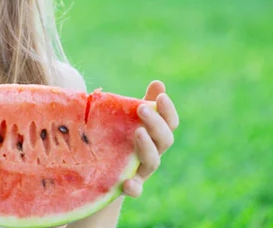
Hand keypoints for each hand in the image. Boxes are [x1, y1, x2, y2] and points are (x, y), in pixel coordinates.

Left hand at [123, 80, 178, 196]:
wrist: (102, 175)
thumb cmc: (121, 139)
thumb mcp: (129, 120)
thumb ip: (143, 103)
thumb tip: (158, 82)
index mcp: (156, 135)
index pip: (170, 123)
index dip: (168, 110)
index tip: (161, 96)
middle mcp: (154, 152)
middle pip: (165, 140)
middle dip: (156, 123)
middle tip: (142, 108)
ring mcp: (143, 170)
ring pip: (153, 161)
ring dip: (148, 147)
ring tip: (138, 132)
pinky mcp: (130, 186)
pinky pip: (136, 189)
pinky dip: (135, 187)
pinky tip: (127, 183)